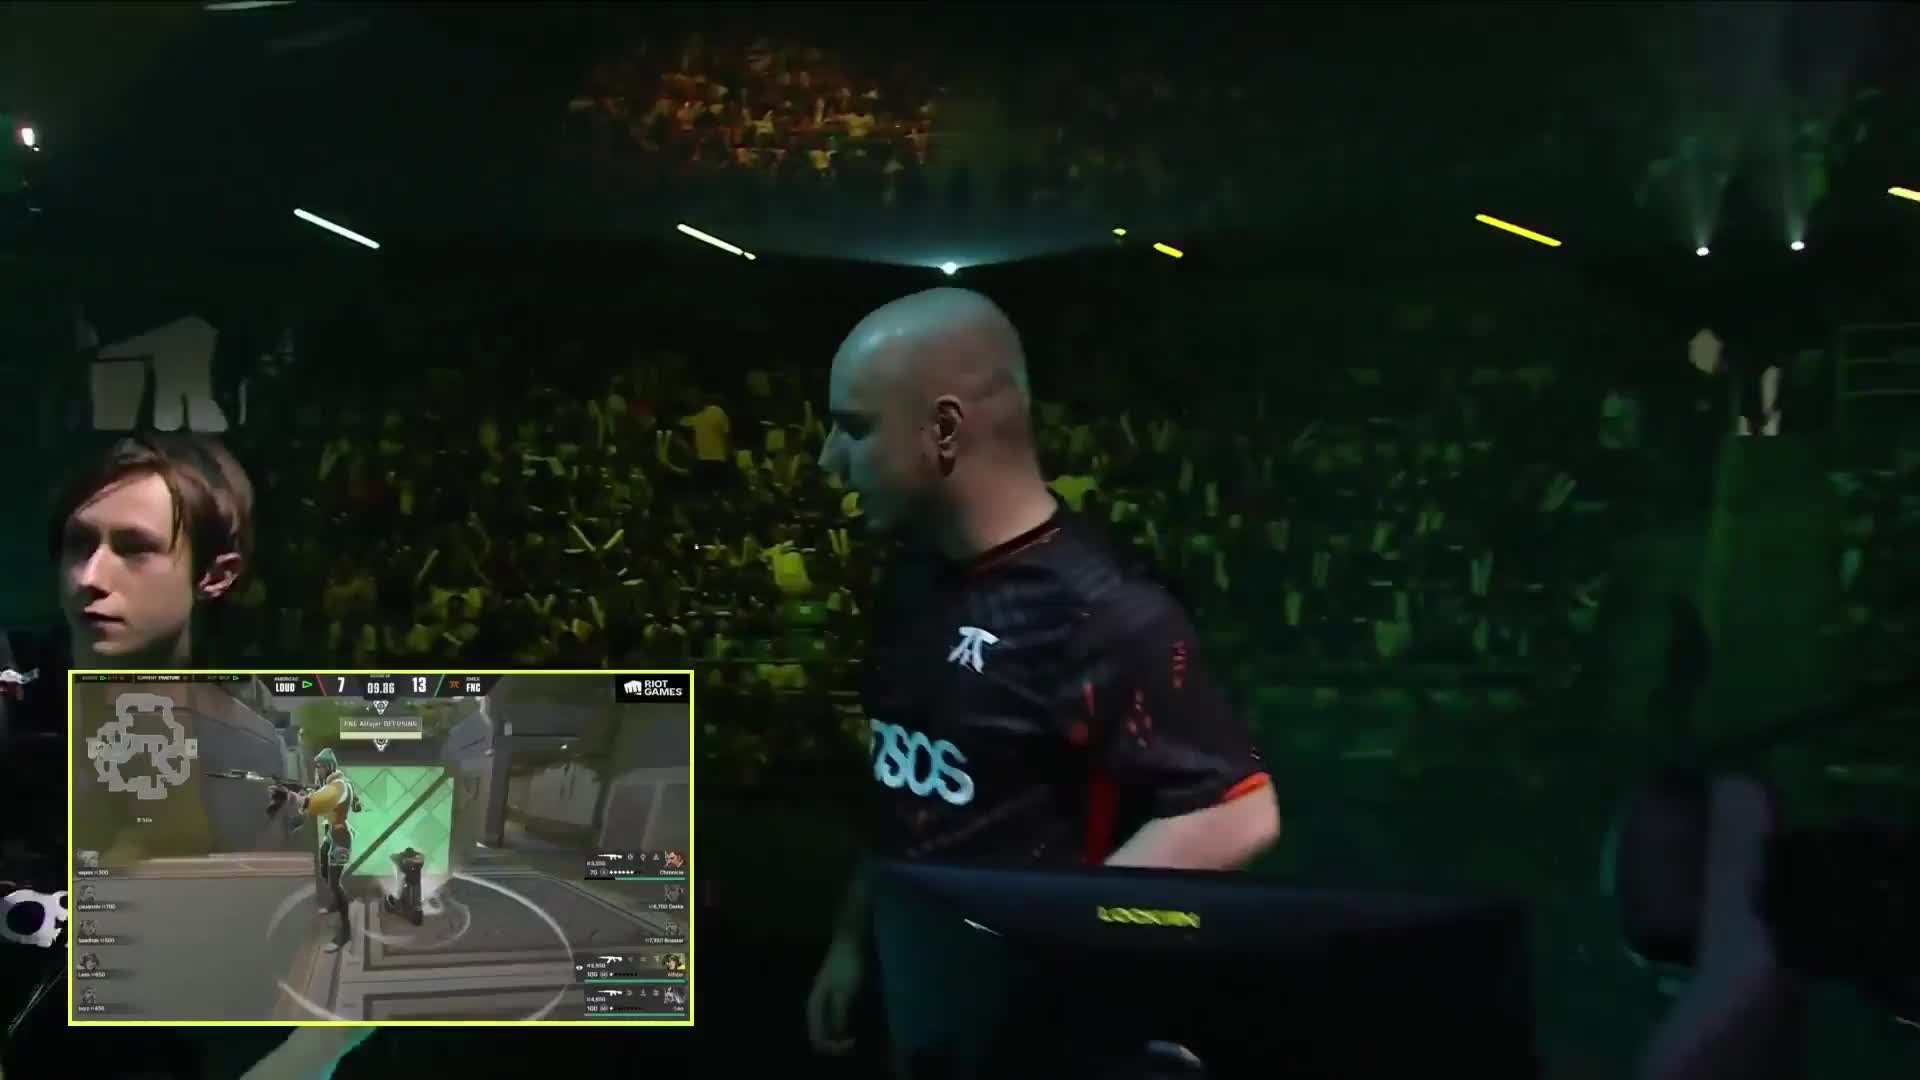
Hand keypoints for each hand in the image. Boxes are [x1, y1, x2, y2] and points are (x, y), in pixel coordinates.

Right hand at [805, 938, 864, 1055]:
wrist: (849, 943)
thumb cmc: (846, 966)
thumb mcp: (844, 992)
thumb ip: (839, 1015)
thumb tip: (839, 1036)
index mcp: (815, 1006)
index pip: (817, 1037)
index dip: (833, 1046)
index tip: (851, 1043)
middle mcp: (817, 1006)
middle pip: (821, 1034)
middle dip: (836, 1044)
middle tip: (854, 1043)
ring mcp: (826, 1001)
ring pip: (828, 1027)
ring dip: (839, 1036)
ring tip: (854, 1039)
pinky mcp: (836, 996)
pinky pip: (835, 1018)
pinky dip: (843, 1026)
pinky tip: (854, 1026)